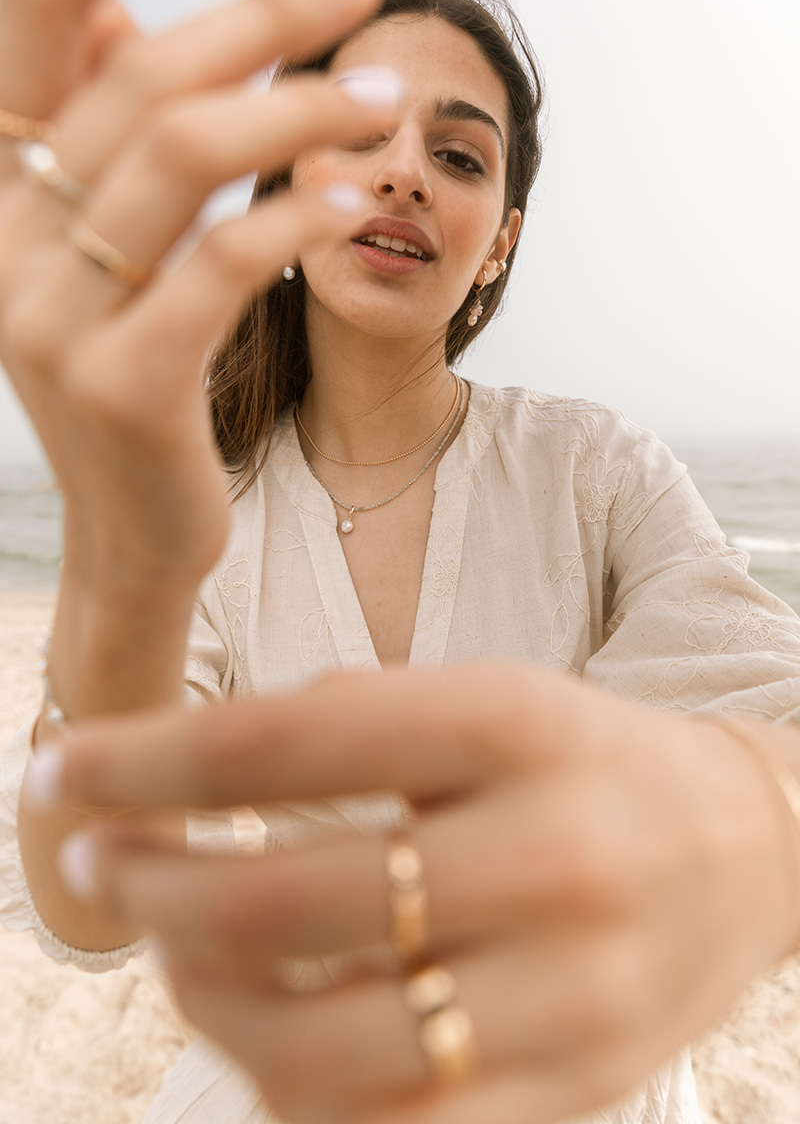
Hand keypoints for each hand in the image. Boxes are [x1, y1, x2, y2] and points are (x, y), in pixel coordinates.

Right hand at [0, 0, 397, 716]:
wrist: (134, 532)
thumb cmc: (142, 379)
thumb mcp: (102, 260)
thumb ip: (101, 139)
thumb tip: (115, 9)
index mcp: (0, 192)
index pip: (28, 17)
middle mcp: (8, 240)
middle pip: (135, 76)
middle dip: (262, 14)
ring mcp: (55, 317)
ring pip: (179, 152)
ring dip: (301, 108)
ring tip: (386, 97)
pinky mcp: (125, 383)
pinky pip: (221, 262)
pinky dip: (299, 214)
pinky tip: (361, 199)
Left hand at [32, 664, 799, 1122]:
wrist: (747, 850)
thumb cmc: (589, 760)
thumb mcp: (490, 697)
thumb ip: (350, 724)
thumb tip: (185, 779)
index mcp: (515, 728)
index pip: (282, 746)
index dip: (144, 760)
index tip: (57, 765)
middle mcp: (547, 858)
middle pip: (283, 902)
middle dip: (151, 885)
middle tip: (104, 861)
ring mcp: (565, 996)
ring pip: (318, 1047)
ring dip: (204, 1000)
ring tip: (177, 950)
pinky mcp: (571, 1094)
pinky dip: (288, 1092)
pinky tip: (255, 1032)